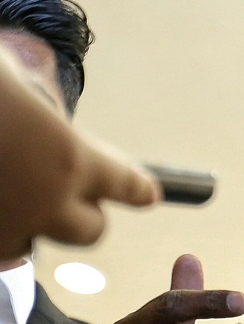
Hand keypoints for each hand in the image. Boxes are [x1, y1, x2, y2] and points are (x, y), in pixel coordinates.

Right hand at [0, 47, 158, 258]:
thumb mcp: (5, 77)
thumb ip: (31, 107)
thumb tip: (32, 114)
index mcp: (71, 157)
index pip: (126, 184)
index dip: (138, 188)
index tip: (148, 194)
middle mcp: (47, 203)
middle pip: (92, 231)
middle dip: (84, 214)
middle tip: (63, 193)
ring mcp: (4, 230)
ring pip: (27, 246)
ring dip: (23, 226)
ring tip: (2, 194)